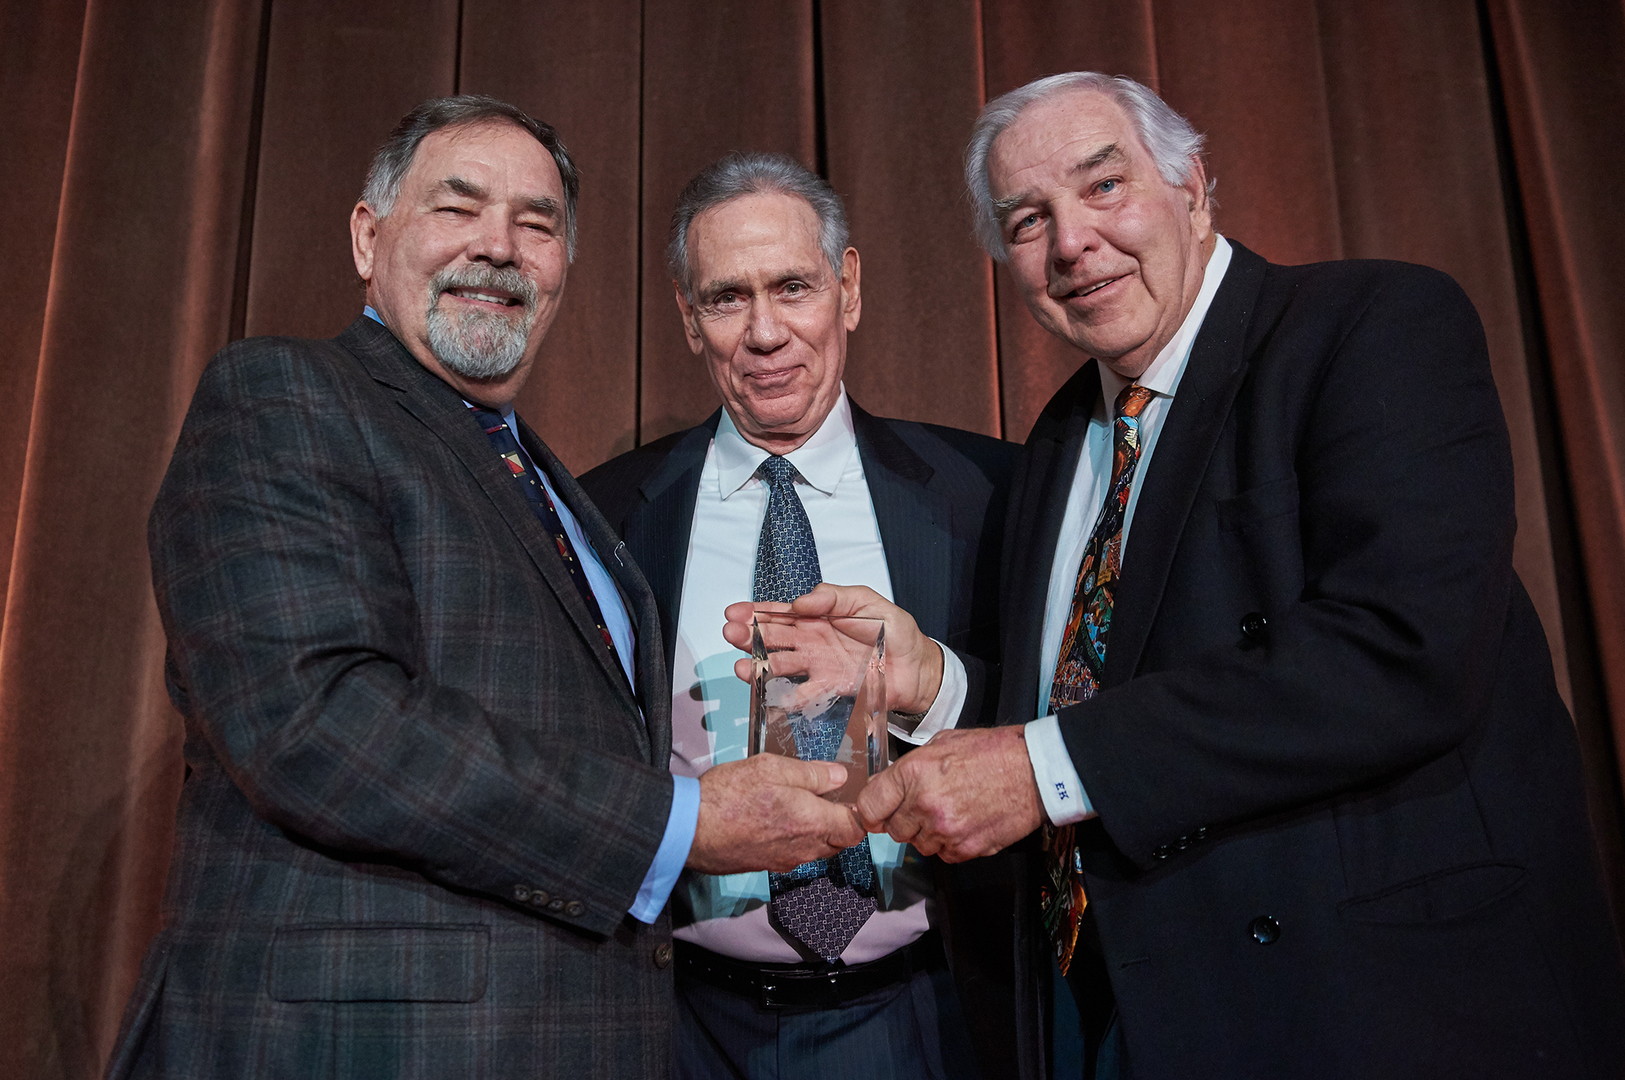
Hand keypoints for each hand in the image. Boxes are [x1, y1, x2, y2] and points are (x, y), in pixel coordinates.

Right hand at [687, 754, 866, 874]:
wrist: (689, 829)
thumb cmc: (729, 795)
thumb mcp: (772, 768)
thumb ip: (811, 773)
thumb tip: (840, 776)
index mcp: (812, 822)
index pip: (856, 830)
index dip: (859, 813)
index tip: (851, 796)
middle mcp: (804, 849)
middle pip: (839, 842)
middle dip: (840, 822)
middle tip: (828, 796)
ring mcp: (785, 860)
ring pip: (817, 849)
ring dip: (818, 831)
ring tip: (801, 804)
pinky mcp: (767, 865)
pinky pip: (794, 854)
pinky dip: (796, 838)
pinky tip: (778, 819)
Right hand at [722, 584, 944, 713]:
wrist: (917, 667)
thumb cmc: (895, 631)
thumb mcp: (867, 601)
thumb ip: (834, 597)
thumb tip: (802, 601)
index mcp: (818, 618)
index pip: (781, 613)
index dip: (756, 612)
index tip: (735, 612)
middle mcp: (812, 643)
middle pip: (773, 639)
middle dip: (749, 636)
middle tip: (731, 634)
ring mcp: (818, 668)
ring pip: (781, 667)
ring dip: (759, 667)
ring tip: (743, 668)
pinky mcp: (829, 692)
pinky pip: (804, 695)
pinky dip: (787, 697)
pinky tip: (771, 695)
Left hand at [854, 726, 1044, 861]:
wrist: (1034, 772)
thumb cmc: (990, 751)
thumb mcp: (942, 743)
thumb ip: (909, 768)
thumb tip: (887, 785)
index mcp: (914, 774)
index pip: (869, 806)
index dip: (871, 810)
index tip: (877, 811)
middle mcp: (925, 805)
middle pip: (893, 830)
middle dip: (903, 820)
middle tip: (922, 806)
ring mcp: (945, 831)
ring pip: (918, 845)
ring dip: (926, 833)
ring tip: (950, 811)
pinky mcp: (965, 849)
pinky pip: (942, 855)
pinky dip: (949, 843)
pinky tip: (965, 822)